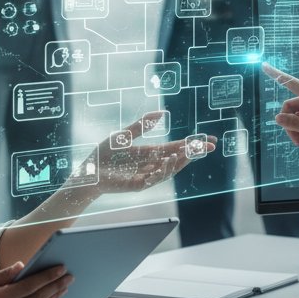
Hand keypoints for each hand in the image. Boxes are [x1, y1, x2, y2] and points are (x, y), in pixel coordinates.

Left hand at [90, 112, 215, 194]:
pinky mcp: (137, 184)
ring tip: (189, 151)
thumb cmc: (105, 154)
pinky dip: (162, 170)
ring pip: (169, 169)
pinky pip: (154, 178)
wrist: (88, 171)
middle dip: (194, 153)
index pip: (176, 147)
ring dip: (180, 161)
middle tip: (210, 146)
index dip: (192, 143)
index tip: (208, 139)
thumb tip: (161, 113)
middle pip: (178, 158)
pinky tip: (168, 160)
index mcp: (151, 153)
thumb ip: (142, 125)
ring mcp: (146, 176)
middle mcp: (152, 165)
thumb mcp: (125, 135)